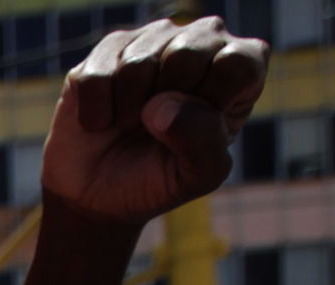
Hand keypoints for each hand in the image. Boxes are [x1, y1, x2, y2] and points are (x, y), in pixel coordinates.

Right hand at [43, 17, 268, 225]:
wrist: (99, 194)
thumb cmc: (158, 179)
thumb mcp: (197, 176)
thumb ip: (204, 144)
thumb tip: (165, 107)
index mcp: (236, 70)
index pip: (238, 62)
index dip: (211, 100)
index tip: (196, 129)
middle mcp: (200, 42)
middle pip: (187, 54)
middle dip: (166, 105)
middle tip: (158, 128)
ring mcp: (153, 40)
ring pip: (138, 64)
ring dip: (127, 112)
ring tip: (129, 126)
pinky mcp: (108, 49)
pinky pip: (97, 76)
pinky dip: (95, 113)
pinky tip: (102, 121)